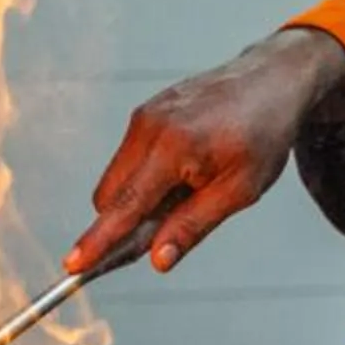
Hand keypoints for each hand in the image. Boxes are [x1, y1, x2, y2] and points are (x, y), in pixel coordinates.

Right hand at [70, 29, 344, 273]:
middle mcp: (148, 126)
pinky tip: (187, 169)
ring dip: (139, 197)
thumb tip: (157, 261)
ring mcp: (144, 114)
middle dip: (126, 221)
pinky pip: (129, 156)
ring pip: (118, 177)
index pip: (125, 206)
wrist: (272, 79)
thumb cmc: (263, 135)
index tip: (73, 265)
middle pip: (110, 196)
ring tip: (191, 188)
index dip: (98, 241)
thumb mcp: (239, 190)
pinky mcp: (146, 110)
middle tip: (172, 225)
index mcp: (173, 148)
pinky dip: (146, 176)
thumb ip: (192, 225)